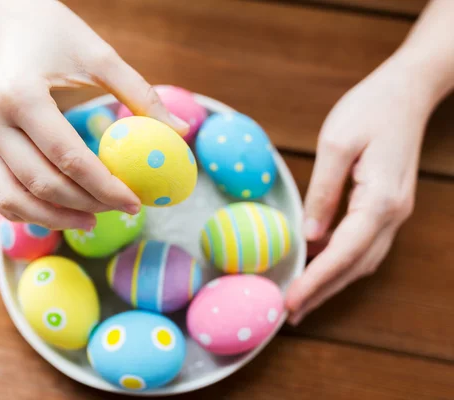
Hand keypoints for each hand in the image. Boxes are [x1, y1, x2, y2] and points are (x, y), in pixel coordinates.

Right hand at [0, 0, 187, 229]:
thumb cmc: (54, 33)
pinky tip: (57, 212)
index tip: (135, 202)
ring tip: (90, 220)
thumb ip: (140, 95)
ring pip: (12, 198)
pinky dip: (25, 210)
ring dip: (53, 218)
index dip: (105, 187)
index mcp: (21, 96)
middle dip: (85, 205)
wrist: (3, 20)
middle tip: (119, 210)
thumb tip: (181, 132)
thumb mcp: (100, 56)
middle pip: (41, 183)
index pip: (68, 158)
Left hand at [284, 54, 436, 324]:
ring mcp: (394, 212)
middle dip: (322, 292)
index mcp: (379, 200)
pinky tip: (319, 265)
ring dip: (332, 282)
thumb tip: (309, 234)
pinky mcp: (388, 206)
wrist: (409, 91)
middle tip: (289, 313)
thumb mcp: (336, 143)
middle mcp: (392, 214)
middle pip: (354, 266)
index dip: (315, 281)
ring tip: (301, 299)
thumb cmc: (371, 108)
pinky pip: (364, 245)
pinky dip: (340, 262)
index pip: (342, 253)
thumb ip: (323, 191)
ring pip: (362, 261)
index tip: (289, 302)